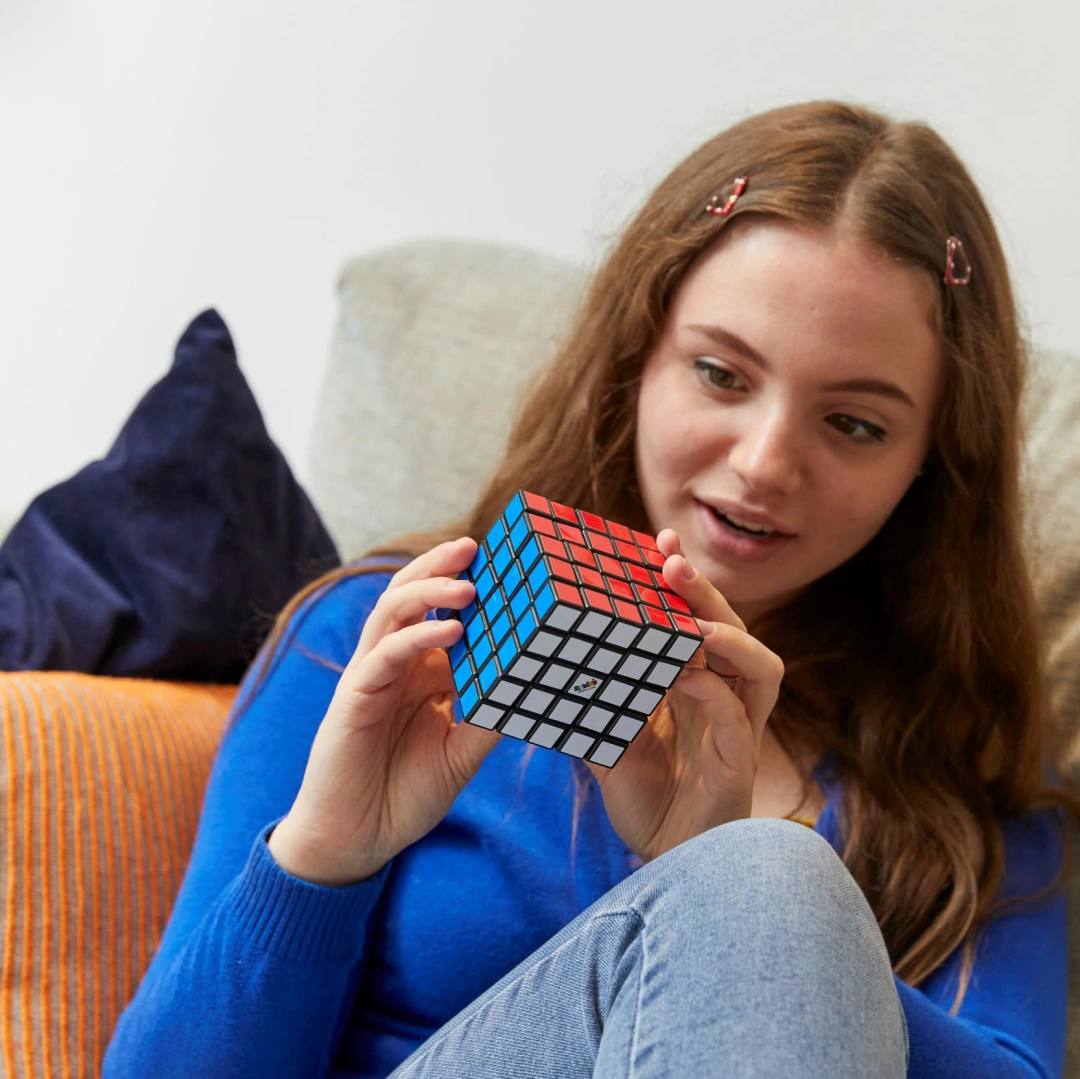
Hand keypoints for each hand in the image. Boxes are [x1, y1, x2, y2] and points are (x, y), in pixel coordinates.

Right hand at [268, 537, 500, 884]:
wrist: (357, 840)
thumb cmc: (407, 793)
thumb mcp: (462, 752)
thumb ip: (488, 716)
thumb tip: (535, 687)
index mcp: (421, 671)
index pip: (444, 614)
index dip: (469, 587)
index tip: (505, 564)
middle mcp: (396, 663)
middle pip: (411, 597)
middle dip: (440, 568)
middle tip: (475, 545)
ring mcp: (371, 676)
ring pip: (392, 613)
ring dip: (428, 592)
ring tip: (468, 583)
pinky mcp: (353, 697)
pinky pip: (383, 656)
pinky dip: (415, 638)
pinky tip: (451, 632)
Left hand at [585, 528, 783, 862]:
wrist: (667, 862)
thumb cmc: (646, 800)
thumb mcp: (608, 740)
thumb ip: (592, 704)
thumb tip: (546, 666)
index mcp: (696, 686)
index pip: (695, 622)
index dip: (680, 584)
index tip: (655, 543)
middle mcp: (725, 698)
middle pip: (732, 629)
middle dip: (704, 592)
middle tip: (670, 558)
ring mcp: (738, 727)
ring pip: (757, 664)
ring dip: (726, 633)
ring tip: (689, 612)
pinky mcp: (740, 760)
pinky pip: (737, 714)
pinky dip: (714, 690)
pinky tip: (685, 675)